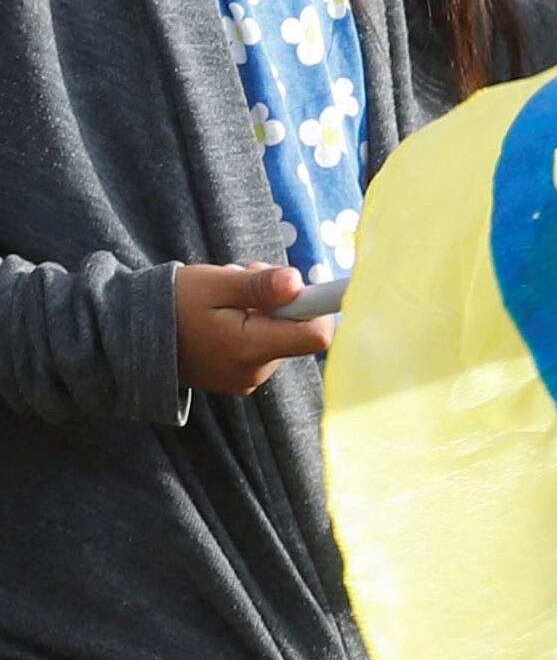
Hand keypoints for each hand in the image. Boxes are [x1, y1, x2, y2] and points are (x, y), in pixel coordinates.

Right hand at [174, 261, 334, 398]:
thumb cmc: (175, 306)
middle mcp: (256, 371)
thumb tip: (298, 283)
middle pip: (299, 327)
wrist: (133, 339)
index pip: (318, 336)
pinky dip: (254, 322)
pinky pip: (265, 342)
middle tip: (245, 282)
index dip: (320, 305)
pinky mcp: (241, 376)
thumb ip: (260, 286)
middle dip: (281, 299)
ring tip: (229, 298)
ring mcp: (248, 377)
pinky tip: (226, 314)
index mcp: (252, 350)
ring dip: (265, 307)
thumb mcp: (216, 286)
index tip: (302, 284)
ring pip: (282, 331)